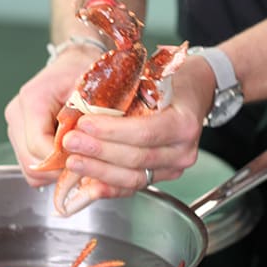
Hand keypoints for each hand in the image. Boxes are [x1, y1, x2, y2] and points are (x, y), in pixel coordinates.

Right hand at [5, 48, 101, 186]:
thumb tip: (89, 151)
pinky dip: (49, 168)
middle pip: (31, 162)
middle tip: (84, 167)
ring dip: (54, 172)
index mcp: (33, 100)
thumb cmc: (85, 73)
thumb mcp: (92, 92)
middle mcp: (17, 115)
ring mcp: (15, 127)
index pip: (38, 145)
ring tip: (77, 162)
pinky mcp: (19, 137)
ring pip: (29, 169)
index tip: (84, 161)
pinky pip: (31, 165)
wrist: (73, 63)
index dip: (62, 160)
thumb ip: (89, 119)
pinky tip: (67, 159)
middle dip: (59, 170)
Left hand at [58, 55, 215, 198]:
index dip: (111, 131)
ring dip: (99, 171)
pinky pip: (133, 186)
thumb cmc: (174, 83)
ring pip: (134, 178)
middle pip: (136, 158)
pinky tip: (89, 183)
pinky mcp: (162, 176)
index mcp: (184, 123)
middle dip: (99, 152)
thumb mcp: (155, 78)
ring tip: (74, 161)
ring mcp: (174, 167)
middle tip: (71, 143)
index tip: (84, 124)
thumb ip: (128, 93)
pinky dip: (109, 187)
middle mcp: (183, 151)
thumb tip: (84, 102)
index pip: (144, 132)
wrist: (195, 94)